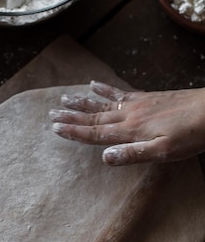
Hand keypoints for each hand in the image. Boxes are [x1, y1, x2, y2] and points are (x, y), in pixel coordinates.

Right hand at [50, 81, 204, 164]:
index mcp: (130, 130)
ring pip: (102, 102)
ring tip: (64, 98)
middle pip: (93, 116)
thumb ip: (133, 154)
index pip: (95, 132)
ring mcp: (138, 104)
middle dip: (71, 116)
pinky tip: (94, 84)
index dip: (74, 131)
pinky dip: (105, 89)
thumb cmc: (190, 135)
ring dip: (82, 101)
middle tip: (50, 113)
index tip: (55, 128)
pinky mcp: (147, 97)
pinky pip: (120, 92)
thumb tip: (104, 158)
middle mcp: (129, 114)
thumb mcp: (163, 152)